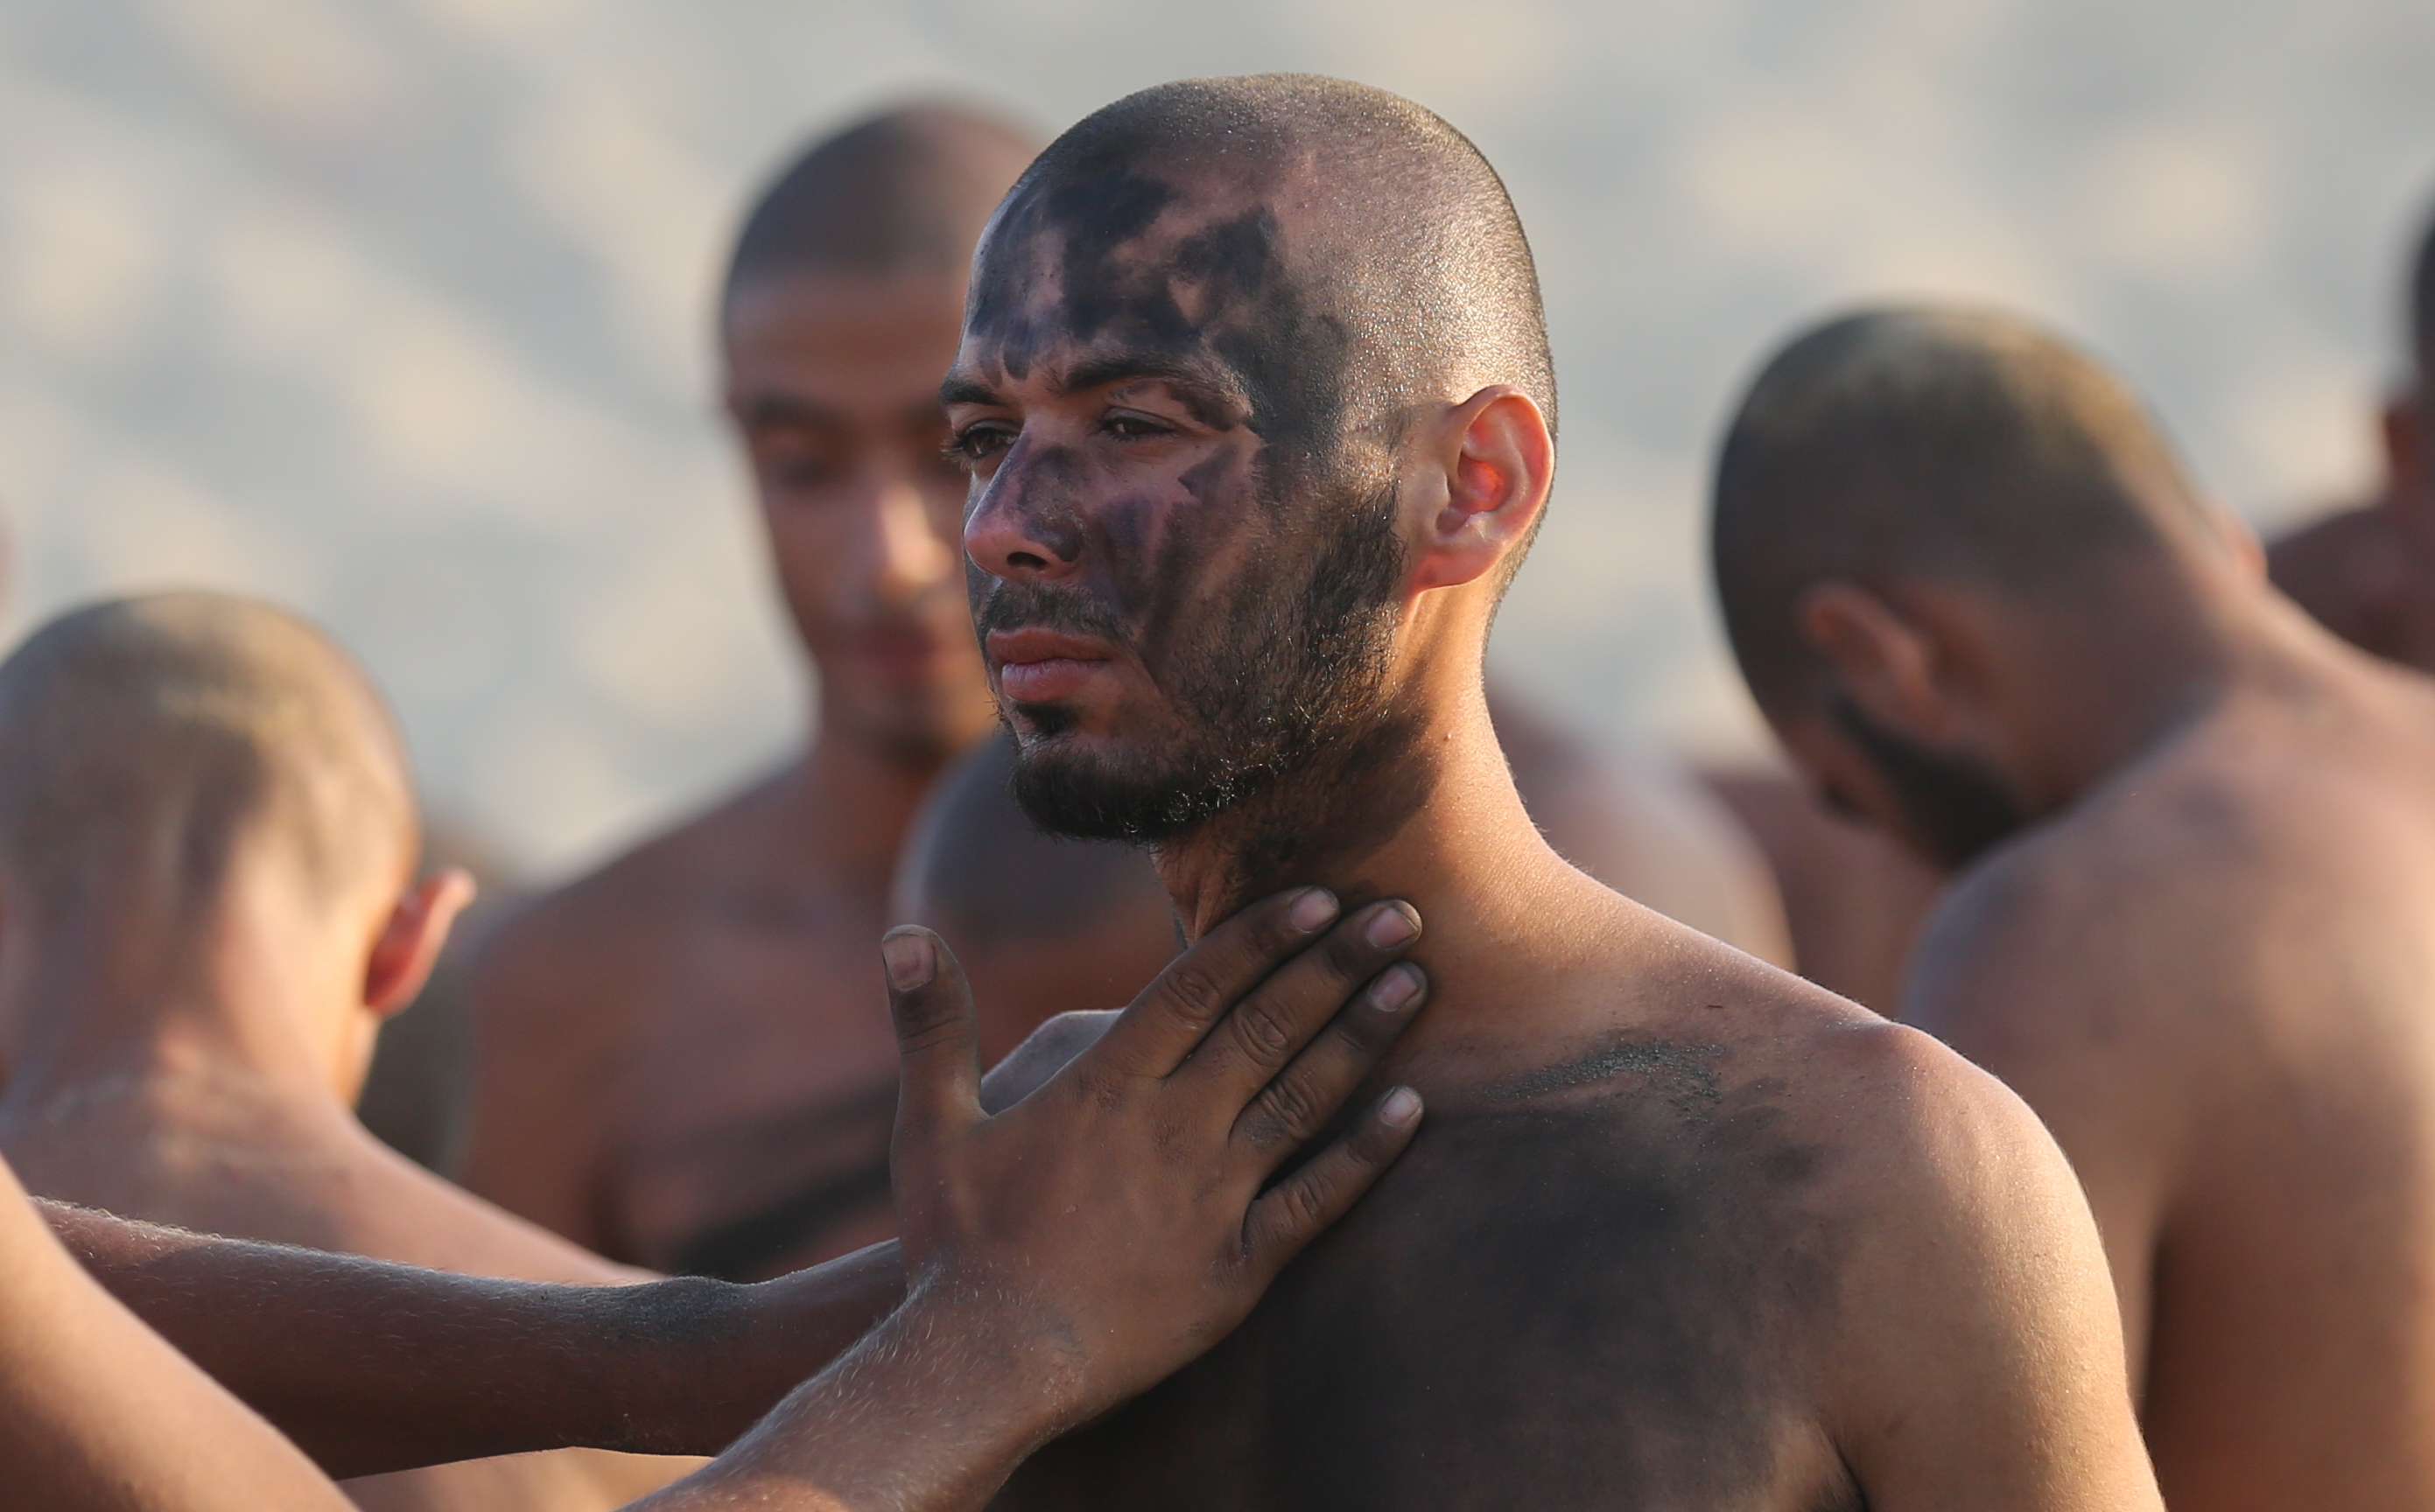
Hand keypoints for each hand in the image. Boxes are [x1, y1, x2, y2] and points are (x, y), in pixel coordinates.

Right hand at [881, 885, 1426, 1434]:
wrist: (986, 1363)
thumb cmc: (954, 1244)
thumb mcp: (929, 1124)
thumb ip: (931, 1024)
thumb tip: (903, 933)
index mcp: (1106, 1083)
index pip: (1199, 984)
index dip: (1263, 933)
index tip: (1321, 894)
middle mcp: (1172, 1126)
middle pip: (1268, 1024)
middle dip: (1337, 963)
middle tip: (1403, 912)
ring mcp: (1212, 1196)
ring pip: (1303, 1097)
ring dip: (1362, 1036)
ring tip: (1416, 983)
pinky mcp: (1237, 1267)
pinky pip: (1316, 1201)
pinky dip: (1367, 1155)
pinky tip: (1413, 1112)